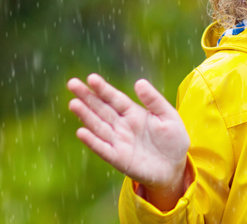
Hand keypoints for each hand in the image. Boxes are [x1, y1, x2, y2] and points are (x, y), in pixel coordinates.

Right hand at [67, 74, 190, 209]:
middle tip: (72, 83)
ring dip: (86, 115)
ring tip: (74, 103)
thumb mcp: (169, 117)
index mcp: (134, 113)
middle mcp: (122, 126)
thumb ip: (154, 101)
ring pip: (98, 126)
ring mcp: (118, 141)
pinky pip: (103, 148)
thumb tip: (139, 82)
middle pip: (102, 109)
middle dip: (87, 97)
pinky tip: (81, 132)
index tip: (91, 78)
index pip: (115, 98)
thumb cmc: (173, 140)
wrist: (174, 167)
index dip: (103, 89)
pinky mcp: (118, 158)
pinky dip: (92, 141)